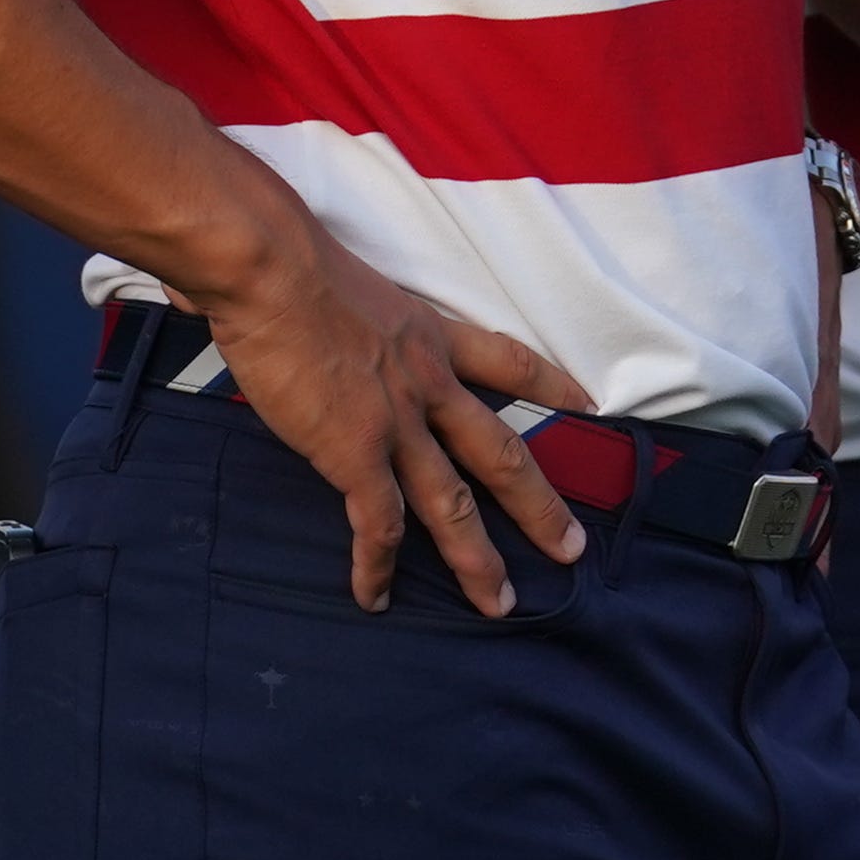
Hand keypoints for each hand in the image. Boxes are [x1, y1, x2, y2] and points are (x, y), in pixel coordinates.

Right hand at [206, 210, 598, 615]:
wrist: (270, 267)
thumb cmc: (285, 257)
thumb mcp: (341, 278)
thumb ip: (334, 306)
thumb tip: (273, 307)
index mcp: (429, 335)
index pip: (508, 362)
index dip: (551, 386)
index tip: (589, 406)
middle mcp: (428, 382)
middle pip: (501, 453)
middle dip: (539, 507)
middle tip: (570, 548)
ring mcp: (395, 422)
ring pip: (452, 505)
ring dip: (476, 559)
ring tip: (499, 602)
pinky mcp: (353, 453)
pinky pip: (375, 525)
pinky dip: (377, 567)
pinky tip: (375, 598)